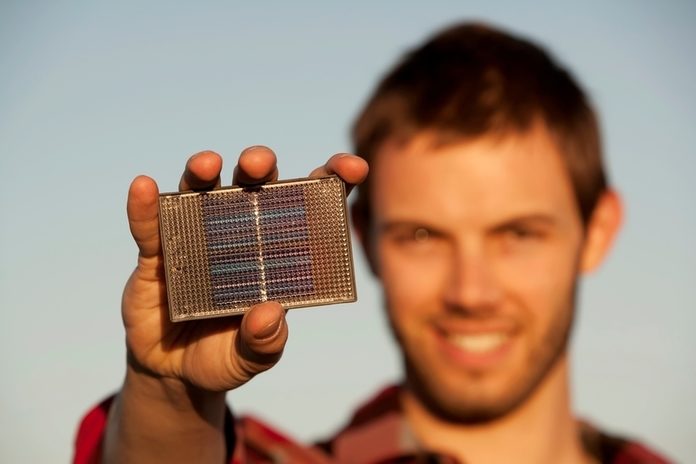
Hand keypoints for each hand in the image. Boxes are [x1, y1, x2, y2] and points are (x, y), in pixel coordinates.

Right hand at [122, 146, 367, 391]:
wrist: (174, 374)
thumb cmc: (226, 356)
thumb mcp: (253, 358)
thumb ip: (265, 342)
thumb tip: (269, 315)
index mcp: (275, 254)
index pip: (309, 209)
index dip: (331, 182)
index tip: (351, 167)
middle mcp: (239, 235)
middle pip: (253, 188)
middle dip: (258, 168)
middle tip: (259, 164)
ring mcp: (196, 239)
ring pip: (201, 193)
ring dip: (203, 172)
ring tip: (207, 165)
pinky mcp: (157, 254)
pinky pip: (149, 227)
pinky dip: (146, 208)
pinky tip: (144, 188)